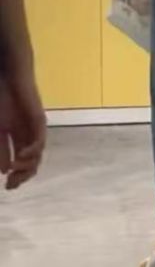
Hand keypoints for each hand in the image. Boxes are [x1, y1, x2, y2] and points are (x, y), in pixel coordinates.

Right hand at [0, 70, 45, 189]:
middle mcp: (29, 135)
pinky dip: (32, 152)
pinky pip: (40, 140)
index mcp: (18, 137)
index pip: (21, 163)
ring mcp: (35, 129)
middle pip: (32, 162)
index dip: (16, 177)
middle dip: (23, 176)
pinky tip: (21, 157)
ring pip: (38, 154)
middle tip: (11, 185)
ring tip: (14, 171)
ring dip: (27, 166)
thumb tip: (5, 171)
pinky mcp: (39, 121)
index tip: (8, 187)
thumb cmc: (1, 101)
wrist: (8, 78)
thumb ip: (1, 148)